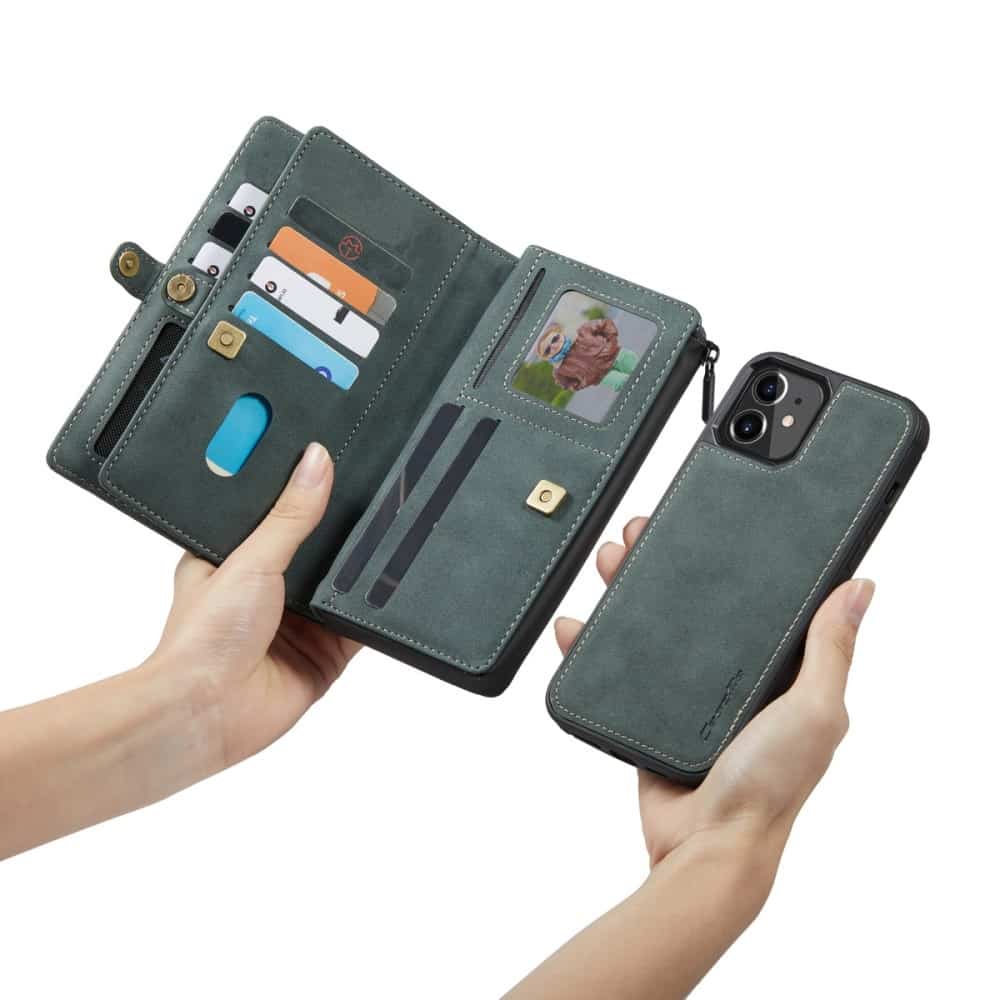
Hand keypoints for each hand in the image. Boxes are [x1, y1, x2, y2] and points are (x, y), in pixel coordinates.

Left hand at [150, 442, 360, 769]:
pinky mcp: (325, 655)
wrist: (208, 712)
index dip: (302, 488)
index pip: (278, 511)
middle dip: (342, 532)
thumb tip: (316, 462)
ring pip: (343, 586)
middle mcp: (269, 589)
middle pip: (318, 548)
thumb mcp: (250, 559)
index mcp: (236, 557)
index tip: (331, 456)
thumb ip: (290, 514)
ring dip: (359, 572)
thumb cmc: (202, 639)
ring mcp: (299, 623)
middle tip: (376, 493)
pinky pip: (361, 627)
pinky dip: (374, 613)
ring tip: (389, 535)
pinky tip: (390, 589)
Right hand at [555, 516, 874, 870]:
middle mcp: (730, 677)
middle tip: (639, 531)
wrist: (706, 844)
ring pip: (648, 627)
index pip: (750, 597)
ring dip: (624, 590)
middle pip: (690, 602)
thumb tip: (860, 587)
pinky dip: (591, 645)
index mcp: (775, 670)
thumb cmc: (771, 786)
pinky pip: (614, 671)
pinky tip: (576, 625)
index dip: (728, 557)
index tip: (703, 521)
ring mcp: (686, 695)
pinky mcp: (647, 714)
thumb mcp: (815, 711)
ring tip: (609, 560)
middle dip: (662, 561)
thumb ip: (831, 650)